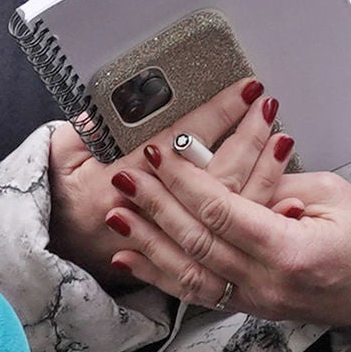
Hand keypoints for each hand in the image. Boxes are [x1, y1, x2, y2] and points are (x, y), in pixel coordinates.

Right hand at [48, 80, 275, 287]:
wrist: (60, 254)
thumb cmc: (63, 201)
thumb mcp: (61, 159)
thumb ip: (81, 132)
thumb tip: (98, 109)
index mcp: (120, 185)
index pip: (180, 144)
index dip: (215, 115)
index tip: (243, 91)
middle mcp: (156, 217)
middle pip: (214, 175)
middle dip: (246, 138)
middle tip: (268, 107)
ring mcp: (176, 242)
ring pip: (230, 208)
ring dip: (262, 172)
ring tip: (282, 139)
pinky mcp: (192, 260)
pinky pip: (236, 243)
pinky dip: (263, 218)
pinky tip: (290, 198)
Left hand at [110, 144, 350, 336]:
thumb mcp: (334, 193)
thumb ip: (276, 183)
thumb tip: (227, 169)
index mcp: (292, 252)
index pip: (222, 213)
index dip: (185, 181)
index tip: (160, 152)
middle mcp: (269, 285)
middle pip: (196, 243)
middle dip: (154, 207)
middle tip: (125, 175)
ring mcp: (260, 303)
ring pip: (188, 275)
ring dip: (147, 244)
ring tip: (114, 217)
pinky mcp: (256, 307)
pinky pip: (199, 292)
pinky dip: (162, 275)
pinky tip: (132, 260)